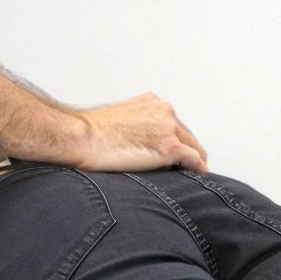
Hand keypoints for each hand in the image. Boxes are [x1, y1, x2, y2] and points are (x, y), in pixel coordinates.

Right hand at [72, 92, 208, 172]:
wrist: (81, 137)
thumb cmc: (91, 132)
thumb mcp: (120, 119)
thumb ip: (137, 126)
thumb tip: (142, 143)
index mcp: (152, 102)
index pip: (173, 123)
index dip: (177, 140)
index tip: (179, 153)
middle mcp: (164, 111)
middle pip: (186, 135)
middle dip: (188, 151)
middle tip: (189, 167)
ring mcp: (168, 128)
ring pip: (193, 147)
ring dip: (194, 161)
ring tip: (194, 174)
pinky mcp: (169, 147)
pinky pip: (194, 160)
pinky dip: (198, 169)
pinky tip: (199, 177)